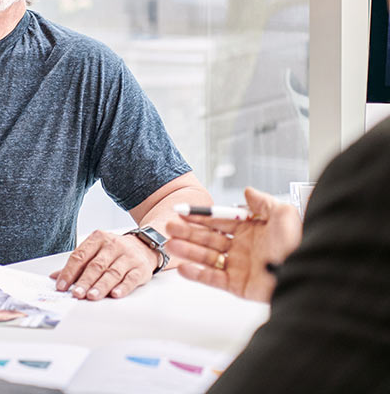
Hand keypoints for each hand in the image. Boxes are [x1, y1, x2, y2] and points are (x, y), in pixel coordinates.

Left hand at [51, 230, 158, 299]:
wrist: (145, 245)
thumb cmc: (115, 251)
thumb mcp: (96, 251)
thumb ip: (77, 264)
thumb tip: (55, 277)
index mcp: (98, 238)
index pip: (80, 255)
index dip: (69, 271)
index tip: (61, 285)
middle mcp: (113, 245)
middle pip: (96, 265)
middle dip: (85, 281)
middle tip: (76, 293)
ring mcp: (128, 256)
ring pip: (112, 272)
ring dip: (101, 286)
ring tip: (92, 296)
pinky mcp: (140, 268)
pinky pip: (131, 278)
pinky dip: (123, 287)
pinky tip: (115, 294)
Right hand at [165, 188, 301, 301]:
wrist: (307, 273)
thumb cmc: (299, 243)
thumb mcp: (283, 214)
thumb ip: (262, 201)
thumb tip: (247, 191)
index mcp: (250, 229)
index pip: (218, 219)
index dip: (199, 216)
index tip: (181, 211)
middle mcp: (241, 246)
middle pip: (208, 237)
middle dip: (188, 232)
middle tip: (169, 227)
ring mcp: (238, 266)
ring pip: (206, 257)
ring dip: (188, 250)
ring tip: (171, 244)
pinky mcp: (238, 285)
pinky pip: (213, 279)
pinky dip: (197, 274)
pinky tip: (183, 267)